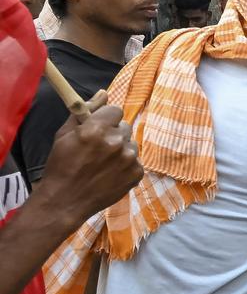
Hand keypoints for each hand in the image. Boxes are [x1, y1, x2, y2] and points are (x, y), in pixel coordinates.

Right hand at [38, 92, 142, 225]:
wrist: (66, 200)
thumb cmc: (61, 165)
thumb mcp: (64, 134)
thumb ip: (85, 111)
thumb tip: (104, 93)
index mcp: (97, 129)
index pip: (116, 110)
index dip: (106, 118)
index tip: (99, 126)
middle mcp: (117, 142)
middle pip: (124, 127)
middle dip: (113, 133)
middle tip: (98, 148)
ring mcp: (129, 159)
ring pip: (130, 143)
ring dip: (120, 149)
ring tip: (103, 163)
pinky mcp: (137, 173)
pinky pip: (135, 161)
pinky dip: (125, 165)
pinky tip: (110, 173)